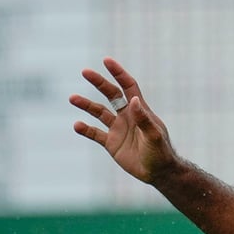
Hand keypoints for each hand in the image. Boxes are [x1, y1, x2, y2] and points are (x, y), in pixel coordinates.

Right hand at [69, 57, 174, 183]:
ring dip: (86, 105)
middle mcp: (127, 116)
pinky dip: (86, 129)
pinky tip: (77, 125)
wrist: (158, 172)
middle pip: (111, 95)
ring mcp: (118, 129)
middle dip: (99, 83)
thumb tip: (133, 99)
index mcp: (139, 110)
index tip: (107, 60)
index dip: (118, 73)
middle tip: (85, 71)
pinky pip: (95, 134)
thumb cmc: (161, 152)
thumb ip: (143, 118)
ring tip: (72, 98)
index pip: (128, 86)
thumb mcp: (153, 135)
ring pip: (99, 112)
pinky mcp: (111, 143)